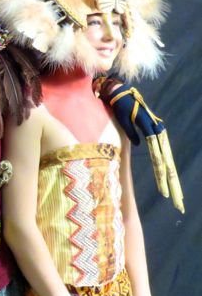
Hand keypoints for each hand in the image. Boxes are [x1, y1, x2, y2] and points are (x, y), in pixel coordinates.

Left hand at [96, 78, 163, 145]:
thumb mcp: (123, 121)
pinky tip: (157, 134)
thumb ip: (131, 133)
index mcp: (142, 119)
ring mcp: (148, 114)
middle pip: (158, 130)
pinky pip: (155, 122)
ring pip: (158, 126)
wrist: (121, 93)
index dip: (154, 143)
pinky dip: (158, 129)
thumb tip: (138, 145)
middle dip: (161, 140)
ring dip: (160, 134)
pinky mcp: (147, 113)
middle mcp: (148, 117)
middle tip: (161, 150)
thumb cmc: (120, 107)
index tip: (156, 151)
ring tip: (161, 144)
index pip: (151, 133)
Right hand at [97, 78, 183, 211]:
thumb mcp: (126, 126)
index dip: (165, 178)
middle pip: (167, 164)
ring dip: (165, 177)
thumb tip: (138, 146)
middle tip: (179, 203)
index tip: (169, 195)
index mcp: (152, 136)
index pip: (162, 161)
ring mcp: (153, 130)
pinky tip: (162, 171)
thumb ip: (133, 136)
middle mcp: (156, 134)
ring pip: (162, 158)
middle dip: (172, 184)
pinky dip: (157, 158)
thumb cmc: (121, 108)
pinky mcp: (147, 125)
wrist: (117, 92)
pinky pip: (154, 145)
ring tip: (169, 194)